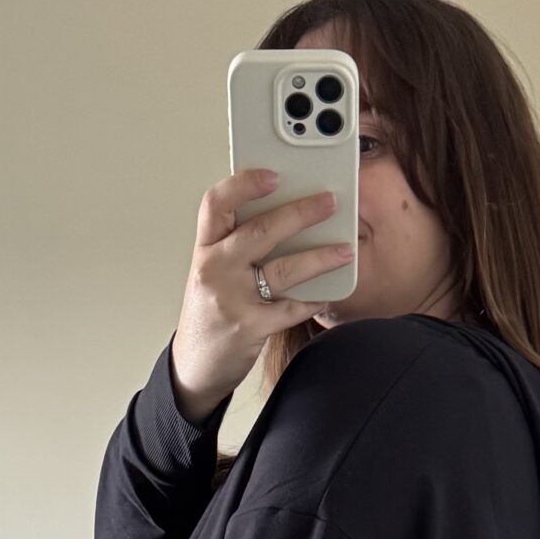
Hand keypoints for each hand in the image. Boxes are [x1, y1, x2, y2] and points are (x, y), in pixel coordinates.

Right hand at [169, 167, 354, 421]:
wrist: (194, 364)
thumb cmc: (209, 311)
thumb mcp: (211, 270)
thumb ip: (236, 243)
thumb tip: (284, 214)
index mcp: (204, 248)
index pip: (216, 204)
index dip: (244, 184)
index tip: (273, 174)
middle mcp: (214, 269)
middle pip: (260, 231)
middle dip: (300, 213)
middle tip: (329, 202)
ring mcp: (231, 298)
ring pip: (283, 270)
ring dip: (320, 257)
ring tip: (345, 250)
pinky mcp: (249, 327)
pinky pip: (290, 309)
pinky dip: (313, 301)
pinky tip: (328, 294)